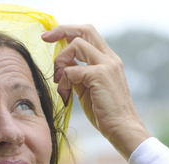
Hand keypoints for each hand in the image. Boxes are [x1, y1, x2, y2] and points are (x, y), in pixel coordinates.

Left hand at [42, 25, 150, 159]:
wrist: (122, 128)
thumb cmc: (105, 112)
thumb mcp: (88, 89)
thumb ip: (78, 75)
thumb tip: (63, 67)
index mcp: (108, 60)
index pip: (88, 34)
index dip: (67, 31)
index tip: (50, 37)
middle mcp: (109, 58)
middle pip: (84, 30)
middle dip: (61, 31)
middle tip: (45, 38)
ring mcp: (106, 65)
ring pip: (76, 45)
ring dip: (61, 61)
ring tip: (59, 80)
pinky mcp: (100, 75)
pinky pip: (72, 70)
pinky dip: (63, 82)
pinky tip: (65, 95)